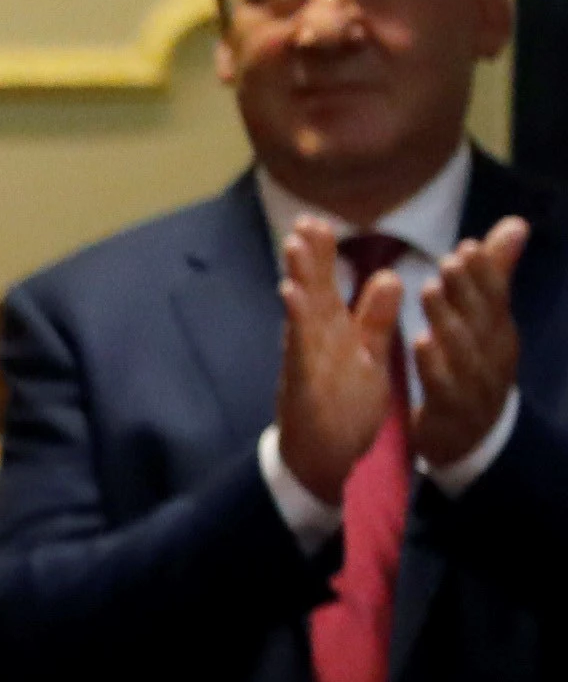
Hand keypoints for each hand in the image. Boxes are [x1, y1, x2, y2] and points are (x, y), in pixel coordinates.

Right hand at [278, 214, 404, 503]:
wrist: (320, 461)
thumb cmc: (342, 411)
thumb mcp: (369, 358)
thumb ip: (375, 319)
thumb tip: (387, 277)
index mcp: (332, 336)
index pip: (328, 289)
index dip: (323, 256)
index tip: (319, 222)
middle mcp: (316, 344)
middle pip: (312, 293)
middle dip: (308, 258)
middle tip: (303, 221)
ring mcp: (307, 363)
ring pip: (303, 315)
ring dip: (299, 278)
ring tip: (296, 245)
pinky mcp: (305, 383)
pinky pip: (301, 347)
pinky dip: (296, 320)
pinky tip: (293, 296)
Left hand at [417, 218, 532, 478]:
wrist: (472, 440)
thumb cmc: (473, 370)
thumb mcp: (486, 325)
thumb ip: (493, 276)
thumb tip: (514, 224)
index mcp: (500, 334)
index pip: (495, 298)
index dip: (484, 273)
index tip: (465, 246)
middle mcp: (493, 357)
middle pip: (482, 319)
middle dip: (467, 289)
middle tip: (448, 261)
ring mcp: (475, 385)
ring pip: (464, 349)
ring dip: (448, 318)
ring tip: (430, 290)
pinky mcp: (451, 411)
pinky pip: (443, 386)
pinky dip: (433, 363)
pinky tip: (418, 343)